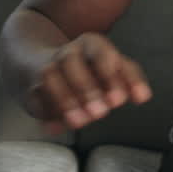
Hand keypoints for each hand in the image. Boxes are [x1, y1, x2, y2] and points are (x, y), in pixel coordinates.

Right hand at [25, 32, 151, 133]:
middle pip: (73, 62)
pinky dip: (45, 113)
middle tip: (101, 112)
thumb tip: (143, 96)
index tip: (120, 100)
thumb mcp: (111, 66)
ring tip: (80, 121)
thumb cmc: (84, 67)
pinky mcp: (29, 88)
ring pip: (51, 77)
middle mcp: (66, 53)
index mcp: (90, 44)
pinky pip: (35, 98)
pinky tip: (56, 127)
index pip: (102, 54)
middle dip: (87, 88)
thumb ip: (130, 79)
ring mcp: (46, 69)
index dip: (111, 76)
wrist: (35, 60)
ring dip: (65, 100)